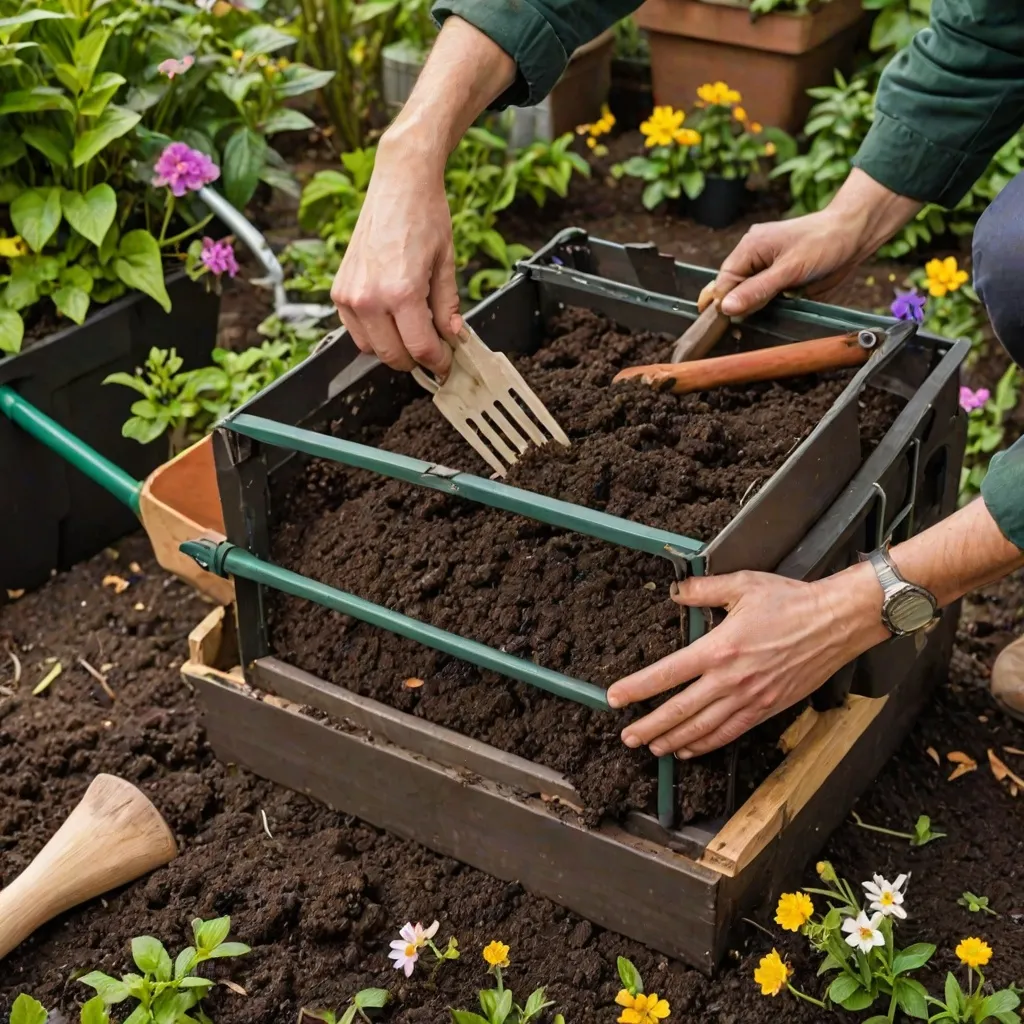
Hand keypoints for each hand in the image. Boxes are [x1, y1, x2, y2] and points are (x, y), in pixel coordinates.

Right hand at [331, 131, 459, 375]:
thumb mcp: (446, 265)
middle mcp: (370, 298)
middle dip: (416, 361)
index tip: (446, 364)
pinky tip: (392, 320)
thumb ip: (448, 307)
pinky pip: (355, 330)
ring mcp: (350, 296)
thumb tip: (453, 337)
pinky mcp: (339, 290)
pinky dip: (374, 334)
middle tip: (433, 352)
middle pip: (394, 356)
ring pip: (371, 349)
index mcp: (401, 293)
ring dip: (393, 349)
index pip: (421, 349)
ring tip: (413, 332)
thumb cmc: (425, 215)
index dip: (438, 362)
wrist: (399, 184)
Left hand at [605, 565, 887, 757]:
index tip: (615, 698)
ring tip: (652, 748)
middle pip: (680, 710)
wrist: (836, 623)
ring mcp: (750, 698)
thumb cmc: (790, 601)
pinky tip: (690, 749)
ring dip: (674, 741)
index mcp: (718, 648)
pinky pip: (731, 732)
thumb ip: (703, 589)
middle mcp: (730, 679)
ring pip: (703, 728)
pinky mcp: (767, 708)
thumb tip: (676, 592)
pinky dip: (707, 744)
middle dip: (649, 726)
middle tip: (627, 737)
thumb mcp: (742, 584)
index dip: (637, 688)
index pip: (666, 673)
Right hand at [698, 167, 921, 317]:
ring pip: (749, 295)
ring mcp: (767, 267)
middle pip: (733, 290)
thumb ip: (757, 290)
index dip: (724, 304)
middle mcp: (754, 256)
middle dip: (739, 308)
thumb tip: (726, 307)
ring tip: (761, 318)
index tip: (727, 325)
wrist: (855, 234)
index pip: (724, 282)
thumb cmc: (824, 242)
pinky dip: (767, 307)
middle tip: (745, 327)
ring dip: (754, 309)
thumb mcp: (789, 269)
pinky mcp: (780, 277)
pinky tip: (775, 311)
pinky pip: (765, 296)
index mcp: (749, 248)